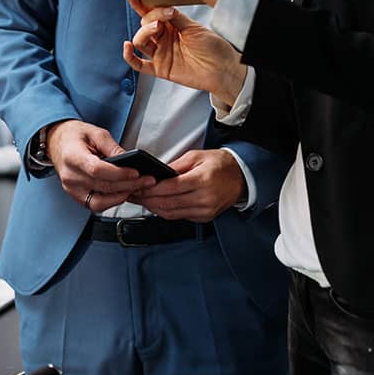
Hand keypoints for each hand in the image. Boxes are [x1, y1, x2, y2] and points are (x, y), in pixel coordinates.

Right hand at [46, 119, 156, 211]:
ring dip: (120, 197)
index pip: (98, 170)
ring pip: (99, 202)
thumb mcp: (95, 133)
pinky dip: (111, 201)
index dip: (119, 173)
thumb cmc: (74, 136)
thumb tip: (129, 160)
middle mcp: (70, 177)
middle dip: (129, 185)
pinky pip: (94, 205)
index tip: (136, 173)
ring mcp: (71, 189)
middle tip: (147, 181)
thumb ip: (112, 147)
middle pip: (102, 187)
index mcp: (73, 157)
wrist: (56, 143)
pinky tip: (123, 192)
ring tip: (137, 188)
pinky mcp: (75, 196)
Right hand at [123, 0, 246, 106]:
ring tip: (156, 28)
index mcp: (172, 25)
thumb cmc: (213, 47)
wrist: (223, 69)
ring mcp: (161, 53)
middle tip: (161, 17)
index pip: (153, 13)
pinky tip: (127, 46)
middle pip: (145, 25)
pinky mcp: (160, 68)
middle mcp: (164, 38)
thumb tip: (163, 8)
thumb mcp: (195, 27)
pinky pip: (139, 64)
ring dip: (143, 33)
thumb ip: (176, 18)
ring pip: (140, 41)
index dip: (141, 4)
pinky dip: (129, 56)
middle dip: (149, 19)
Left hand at [128, 149, 245, 221]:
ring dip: (153, 208)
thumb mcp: (197, 156)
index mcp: (202, 180)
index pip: (170, 188)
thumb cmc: (220, 164)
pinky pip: (179, 217)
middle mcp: (203, 199)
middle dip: (147, 200)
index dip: (151, 189)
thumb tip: (156, 174)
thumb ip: (175, 166)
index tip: (137, 187)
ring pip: (171, 214)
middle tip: (132, 195)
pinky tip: (156, 205)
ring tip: (140, 201)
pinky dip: (166, 212)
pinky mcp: (204, 218)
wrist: (241, 177)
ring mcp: (204, 211)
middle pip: (168, 203)